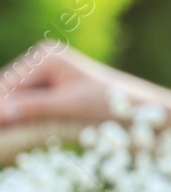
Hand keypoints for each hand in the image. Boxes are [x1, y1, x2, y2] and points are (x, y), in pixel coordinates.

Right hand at [0, 40, 150, 125]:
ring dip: (8, 114)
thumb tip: (1, 113)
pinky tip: (14, 130)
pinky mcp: (48, 85)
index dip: (0, 107)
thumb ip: (35, 107)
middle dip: (3, 110)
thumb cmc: (109, 102)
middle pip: (8, 88)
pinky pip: (25, 101)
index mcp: (46, 57)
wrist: (136, 105)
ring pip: (13, 96)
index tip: (0, 128)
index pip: (10, 84)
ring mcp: (44, 71)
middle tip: (2, 134)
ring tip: (8, 133)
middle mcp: (41, 58)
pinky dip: (19, 115)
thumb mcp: (70, 105)